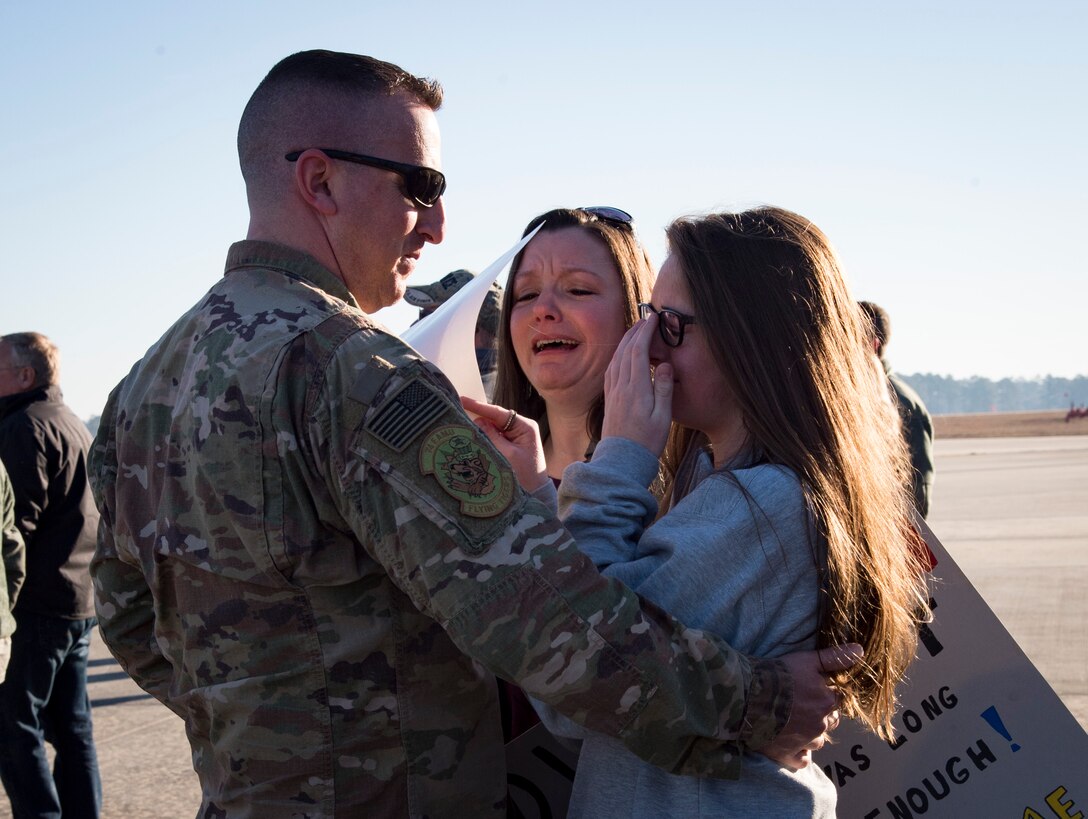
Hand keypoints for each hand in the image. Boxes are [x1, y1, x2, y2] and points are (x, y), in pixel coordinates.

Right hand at [461, 396, 548, 492]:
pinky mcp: (509, 446)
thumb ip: (492, 437)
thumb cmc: (526, 476)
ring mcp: (515, 437)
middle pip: (494, 419)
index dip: (479, 406)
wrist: (535, 494)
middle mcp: (520, 428)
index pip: (498, 413)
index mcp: (525, 427)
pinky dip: (483, 439)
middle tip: (458, 413)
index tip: (462, 399)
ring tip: (462, 427)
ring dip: (479, 430)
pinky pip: (493, 438)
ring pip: (492, 428)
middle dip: (477, 418)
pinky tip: (472, 440)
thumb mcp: (508, 455)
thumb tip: (477, 421)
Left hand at [601, 316, 672, 456]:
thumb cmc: (646, 442)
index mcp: (635, 389)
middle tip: (646, 319)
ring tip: (635, 331)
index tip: (654, 318)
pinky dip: (617, 356)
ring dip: (625, 342)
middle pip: (625, 351)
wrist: (622, 461)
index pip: (638, 351)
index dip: (645, 332)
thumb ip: (663, 389)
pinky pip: (611, 370)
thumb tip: (663, 364)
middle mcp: (620, 387)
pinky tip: (621, 355)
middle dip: (635, 332)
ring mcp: (612, 393)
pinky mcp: (609, 400)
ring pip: (616, 359)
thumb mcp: (662, 417)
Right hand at [758, 643, 861, 768]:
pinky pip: (802, 760)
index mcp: (827, 701)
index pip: (837, 700)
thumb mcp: (807, 660)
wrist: (747, 694)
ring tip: (793, 722)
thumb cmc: (778, 675)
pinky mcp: (789, 754)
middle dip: (820, 714)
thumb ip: (835, 657)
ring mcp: (805, 741)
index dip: (825, 694)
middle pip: (829, 721)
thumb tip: (860, 650)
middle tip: (801, 705)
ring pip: (818, 740)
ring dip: (810, 733)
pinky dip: (800, 753)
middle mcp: (820, 724)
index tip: (811, 690)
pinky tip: (792, 744)